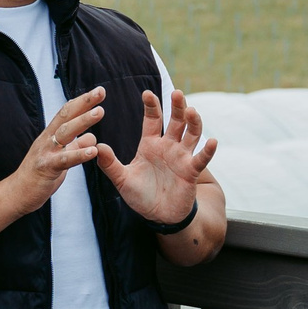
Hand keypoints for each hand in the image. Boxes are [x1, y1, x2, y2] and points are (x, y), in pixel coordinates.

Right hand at [4, 89, 104, 212]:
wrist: (16, 194)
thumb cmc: (38, 175)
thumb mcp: (60, 157)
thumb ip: (76, 146)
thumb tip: (92, 136)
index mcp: (51, 135)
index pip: (68, 112)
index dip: (83, 101)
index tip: (99, 90)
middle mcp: (47, 139)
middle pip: (66, 115)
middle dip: (84, 102)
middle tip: (101, 91)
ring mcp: (46, 152)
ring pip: (65, 132)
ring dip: (83, 121)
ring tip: (100, 112)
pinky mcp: (46, 168)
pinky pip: (64, 160)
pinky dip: (79, 154)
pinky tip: (94, 151)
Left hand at [96, 89, 217, 223]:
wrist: (157, 215)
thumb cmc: (140, 195)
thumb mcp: (122, 179)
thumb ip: (109, 164)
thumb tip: (95, 146)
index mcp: (150, 144)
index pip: (153, 119)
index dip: (151, 106)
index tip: (147, 93)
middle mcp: (168, 146)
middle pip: (176, 121)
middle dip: (177, 106)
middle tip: (177, 93)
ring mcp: (182, 157)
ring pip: (191, 134)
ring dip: (193, 122)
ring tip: (191, 111)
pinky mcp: (191, 171)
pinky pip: (201, 159)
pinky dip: (208, 150)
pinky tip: (212, 141)